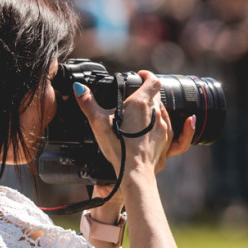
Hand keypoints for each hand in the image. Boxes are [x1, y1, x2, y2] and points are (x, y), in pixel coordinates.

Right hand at [73, 71, 192, 178]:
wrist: (134, 171)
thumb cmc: (118, 147)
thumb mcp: (97, 122)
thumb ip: (88, 103)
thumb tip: (79, 88)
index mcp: (141, 103)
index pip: (153, 81)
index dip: (148, 75)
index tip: (141, 75)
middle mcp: (156, 113)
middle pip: (157, 96)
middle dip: (148, 93)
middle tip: (136, 96)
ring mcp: (162, 127)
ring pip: (162, 111)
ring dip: (154, 109)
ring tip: (142, 113)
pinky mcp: (165, 141)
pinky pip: (169, 127)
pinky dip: (163, 123)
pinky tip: (160, 126)